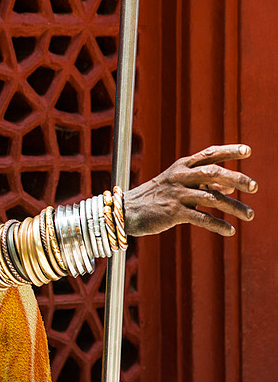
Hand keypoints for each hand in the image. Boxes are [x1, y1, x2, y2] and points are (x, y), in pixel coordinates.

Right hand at [124, 144, 256, 236]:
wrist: (128, 211)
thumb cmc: (158, 196)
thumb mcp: (180, 184)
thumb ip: (206, 183)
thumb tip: (232, 185)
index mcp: (182, 166)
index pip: (209, 154)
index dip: (228, 151)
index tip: (248, 150)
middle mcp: (180, 177)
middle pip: (212, 173)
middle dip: (236, 178)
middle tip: (255, 187)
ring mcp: (176, 194)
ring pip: (211, 198)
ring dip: (233, 207)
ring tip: (250, 215)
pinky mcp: (173, 212)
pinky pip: (201, 218)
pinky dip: (217, 225)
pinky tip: (230, 231)